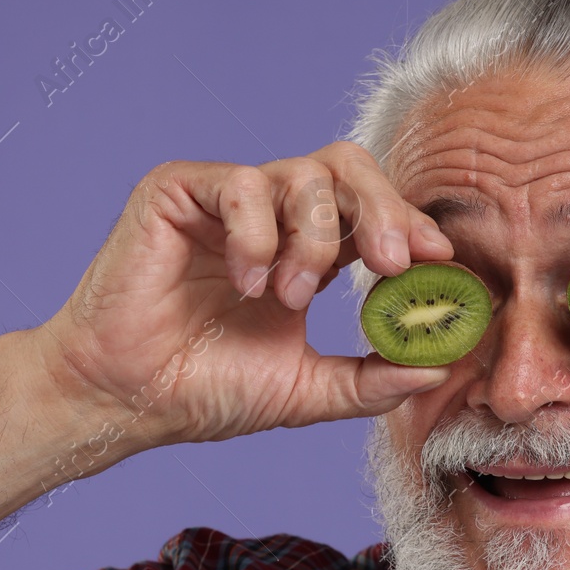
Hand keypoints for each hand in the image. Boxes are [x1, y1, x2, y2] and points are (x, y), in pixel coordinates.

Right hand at [44, 148, 454, 445]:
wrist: (128, 400)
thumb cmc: (205, 390)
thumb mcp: (308, 390)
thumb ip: (373, 379)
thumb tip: (441, 363)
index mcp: (309, 250)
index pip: (375, 213)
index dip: (411, 226)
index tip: (440, 260)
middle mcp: (273, 215)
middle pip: (350, 170)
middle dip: (384, 211)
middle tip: (393, 263)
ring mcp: (228, 199)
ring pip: (305, 174)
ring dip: (315, 240)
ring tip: (289, 298)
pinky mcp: (181, 190)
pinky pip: (245, 186)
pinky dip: (258, 237)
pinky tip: (246, 284)